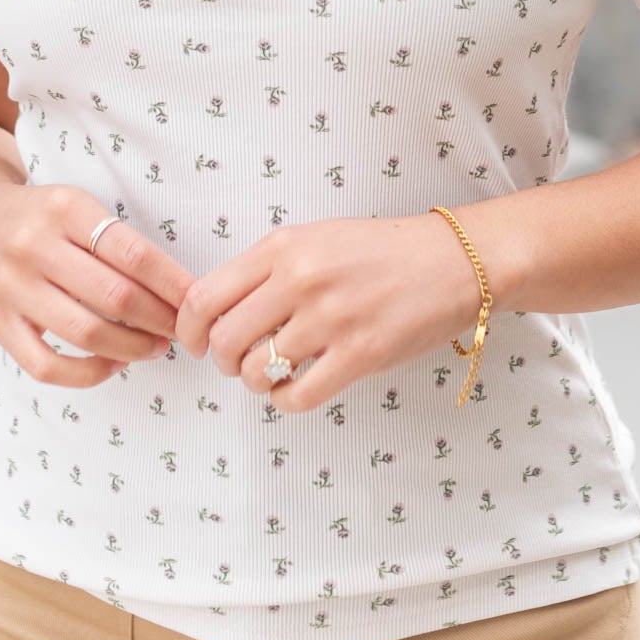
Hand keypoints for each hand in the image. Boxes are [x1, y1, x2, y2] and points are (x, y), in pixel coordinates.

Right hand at [0, 183, 194, 387]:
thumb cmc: (43, 217)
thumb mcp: (79, 207)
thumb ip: (119, 242)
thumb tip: (178, 291)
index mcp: (66, 209)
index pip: (133, 253)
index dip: (173, 283)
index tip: (198, 301)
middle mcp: (35, 246)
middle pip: (114, 296)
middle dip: (160, 319)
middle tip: (185, 330)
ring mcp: (12, 288)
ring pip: (85, 332)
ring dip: (133, 348)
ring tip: (157, 347)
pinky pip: (47, 366)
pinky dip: (88, 373)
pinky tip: (114, 364)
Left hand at [172, 212, 485, 411]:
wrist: (452, 260)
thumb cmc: (381, 251)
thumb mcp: (315, 239)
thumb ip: (268, 269)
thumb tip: (218, 312)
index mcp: (283, 247)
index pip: (204, 296)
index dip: (188, 329)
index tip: (194, 343)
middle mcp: (300, 279)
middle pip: (223, 341)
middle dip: (222, 361)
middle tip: (238, 362)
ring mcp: (330, 318)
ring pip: (256, 373)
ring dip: (256, 382)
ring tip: (274, 373)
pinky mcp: (360, 355)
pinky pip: (298, 396)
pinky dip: (287, 400)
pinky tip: (298, 387)